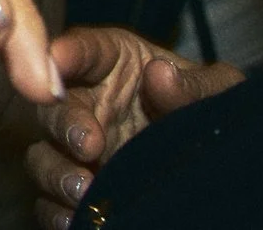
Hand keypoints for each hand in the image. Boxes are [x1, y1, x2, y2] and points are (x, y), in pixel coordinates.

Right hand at [24, 27, 244, 228]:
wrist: (214, 165)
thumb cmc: (211, 112)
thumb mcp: (219, 92)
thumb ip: (194, 85)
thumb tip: (162, 74)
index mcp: (116, 63)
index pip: (87, 50)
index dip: (70, 51)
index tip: (60, 58)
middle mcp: (89, 102)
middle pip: (55, 104)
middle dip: (64, 122)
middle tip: (88, 145)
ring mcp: (79, 148)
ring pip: (43, 155)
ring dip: (56, 172)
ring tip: (83, 190)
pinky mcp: (79, 185)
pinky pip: (50, 200)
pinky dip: (55, 210)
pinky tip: (74, 218)